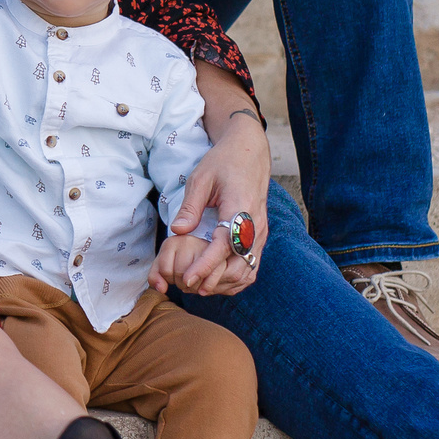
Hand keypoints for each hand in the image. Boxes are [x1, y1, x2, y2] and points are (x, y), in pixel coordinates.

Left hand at [164, 109, 271, 297]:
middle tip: (188, 287)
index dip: (206, 265)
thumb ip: (190, 207)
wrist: (250, 152)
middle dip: (215, 280)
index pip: (225, 246)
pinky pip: (252, 264)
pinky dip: (236, 277)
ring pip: (249, 269)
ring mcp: (261, 231)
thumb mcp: (201, 178)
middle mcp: (256, 224)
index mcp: (241, 208)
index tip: (189, 278)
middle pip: (240, 265)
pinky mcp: (260, 235)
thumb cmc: (223, 162)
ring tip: (200, 286)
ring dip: (226, 282)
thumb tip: (176, 231)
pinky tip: (217, 280)